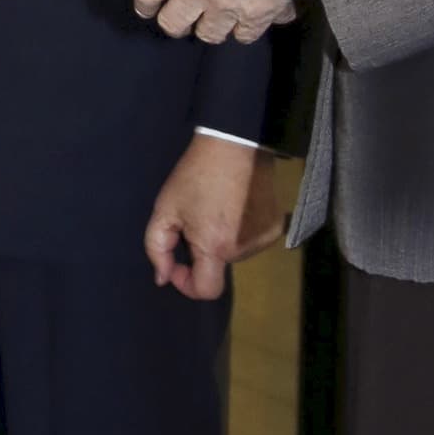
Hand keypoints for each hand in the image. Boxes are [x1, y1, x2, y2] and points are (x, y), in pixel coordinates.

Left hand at [133, 0, 295, 44]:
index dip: (145, 2)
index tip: (148, 7)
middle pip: (173, 24)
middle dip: (177, 22)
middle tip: (186, 16)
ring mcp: (230, 7)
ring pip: (211, 35)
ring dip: (214, 25)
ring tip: (223, 15)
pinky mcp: (261, 16)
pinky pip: (249, 32)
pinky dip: (251, 24)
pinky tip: (258, 10)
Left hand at [145, 137, 293, 299]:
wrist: (234, 143)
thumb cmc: (195, 175)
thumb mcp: (165, 209)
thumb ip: (157, 249)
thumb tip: (163, 278)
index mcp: (216, 245)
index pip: (207, 290)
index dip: (187, 284)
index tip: (178, 264)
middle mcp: (246, 247)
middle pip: (218, 267)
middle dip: (202, 252)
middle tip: (195, 220)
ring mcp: (265, 237)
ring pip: (234, 254)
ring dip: (222, 241)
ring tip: (217, 209)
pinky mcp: (277, 226)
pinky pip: (252, 241)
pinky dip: (240, 232)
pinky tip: (235, 208)